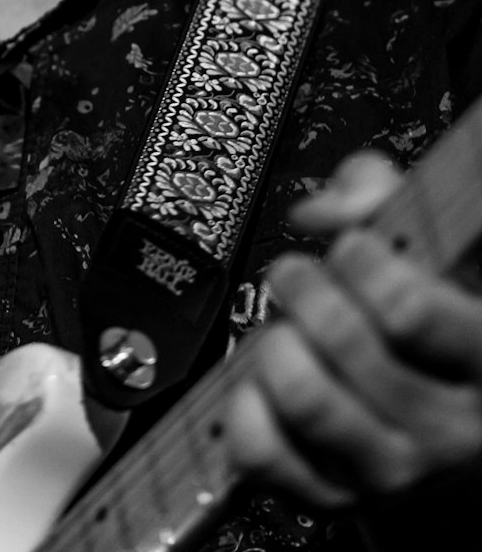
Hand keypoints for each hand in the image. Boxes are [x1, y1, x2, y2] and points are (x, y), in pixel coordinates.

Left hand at [225, 151, 481, 508]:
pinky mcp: (337, 499)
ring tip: (285, 330)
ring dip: (277, 344)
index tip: (351, 248)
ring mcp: (392, 469)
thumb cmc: (437, 336)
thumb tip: (320, 209)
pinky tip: (262, 383)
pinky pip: (264, 451)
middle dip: (303, 287)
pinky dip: (246, 405)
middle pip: (344, 341)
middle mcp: (447, 425)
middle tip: (296, 274)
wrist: (455, 446)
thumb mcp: (439, 259)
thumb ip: (385, 202)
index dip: (361, 262)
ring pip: (303, 396)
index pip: (408, 308)